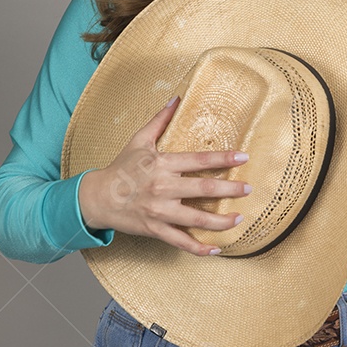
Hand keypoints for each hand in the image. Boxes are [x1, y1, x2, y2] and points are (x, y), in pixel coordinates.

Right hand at [77, 96, 250, 254]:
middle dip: (230, 189)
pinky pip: (181, 241)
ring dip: (221, 221)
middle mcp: (163, 187)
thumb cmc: (121, 167)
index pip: (199, 160)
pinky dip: (199, 248)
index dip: (223, 158)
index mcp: (163, 164)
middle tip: (249, 189)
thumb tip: (176, 98)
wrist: (98, 197)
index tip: (243, 157)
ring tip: (239, 218)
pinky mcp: (155, 229)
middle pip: (203, 188)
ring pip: (196, 218)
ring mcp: (160, 211)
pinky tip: (216, 248)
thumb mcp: (139, 140)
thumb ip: (160, 119)